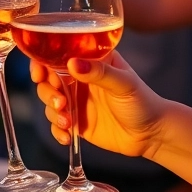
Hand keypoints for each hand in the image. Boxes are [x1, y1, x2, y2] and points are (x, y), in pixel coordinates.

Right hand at [32, 52, 170, 159]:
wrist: (152, 134)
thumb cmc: (143, 101)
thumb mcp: (124, 83)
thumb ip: (99, 72)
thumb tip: (72, 63)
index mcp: (90, 61)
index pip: (58, 54)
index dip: (42, 61)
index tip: (39, 74)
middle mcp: (80, 79)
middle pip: (48, 79)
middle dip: (48, 92)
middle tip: (61, 102)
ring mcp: (76, 100)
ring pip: (49, 102)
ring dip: (52, 112)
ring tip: (68, 122)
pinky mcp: (76, 122)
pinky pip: (57, 124)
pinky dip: (57, 130)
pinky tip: (67, 136)